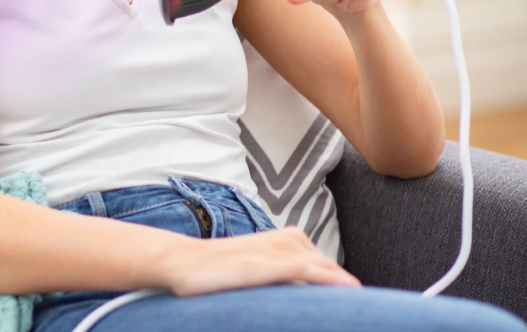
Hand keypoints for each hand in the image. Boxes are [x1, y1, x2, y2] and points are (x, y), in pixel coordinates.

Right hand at [161, 226, 361, 295]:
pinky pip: (303, 269)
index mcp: (286, 239)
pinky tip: (347, 291)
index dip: (345, 289)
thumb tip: (307, 299)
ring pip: (322, 268)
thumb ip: (283, 278)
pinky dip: (326, 279)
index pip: (327, 267)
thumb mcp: (257, 271)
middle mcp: (284, 240)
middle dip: (349, 292)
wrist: (182, 263)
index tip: (365, 312)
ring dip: (344, 289)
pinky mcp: (262, 263)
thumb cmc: (218, 272)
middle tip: (375, 317)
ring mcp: (273, 250)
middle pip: (329, 268)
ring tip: (366, 311)